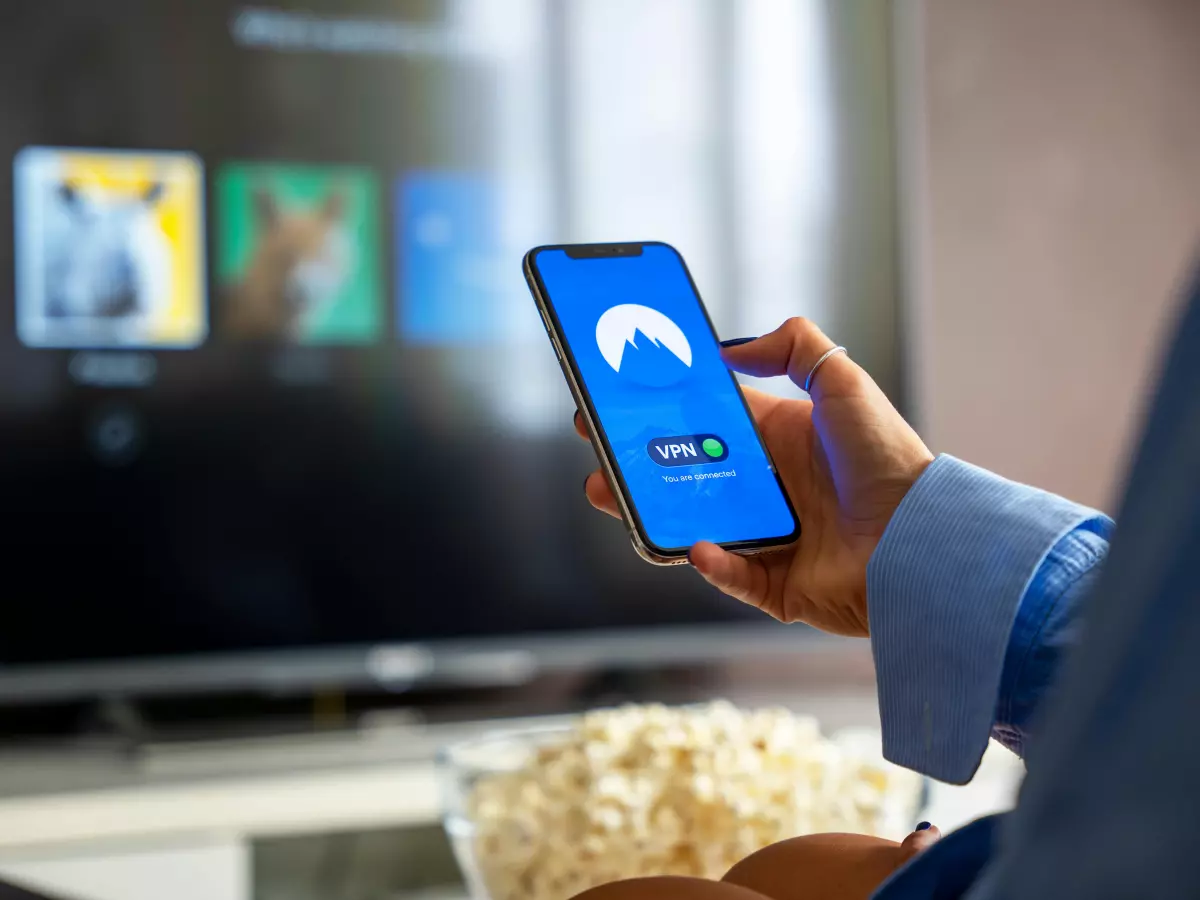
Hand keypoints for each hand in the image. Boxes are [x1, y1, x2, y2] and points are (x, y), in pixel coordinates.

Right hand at [580, 317, 932, 636]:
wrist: (925, 538)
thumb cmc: (889, 461)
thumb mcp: (844, 382)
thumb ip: (794, 347)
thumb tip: (730, 348)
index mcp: (777, 440)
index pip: (705, 421)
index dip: (662, 409)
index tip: (620, 397)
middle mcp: (767, 486)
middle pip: (685, 472)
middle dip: (636, 460)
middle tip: (597, 447)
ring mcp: (767, 536)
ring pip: (690, 523)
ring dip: (646, 510)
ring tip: (607, 493)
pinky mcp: (774, 584)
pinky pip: (730, 574)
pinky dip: (709, 562)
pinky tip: (696, 545)